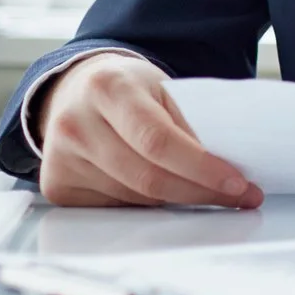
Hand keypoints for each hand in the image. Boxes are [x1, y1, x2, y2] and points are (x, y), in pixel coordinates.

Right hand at [36, 52, 262, 208]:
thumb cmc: (131, 89)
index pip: (159, 140)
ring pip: (135, 198)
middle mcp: (75, 123)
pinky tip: (161, 189)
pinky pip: (115, 207)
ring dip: (178, 199)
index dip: (201, 167)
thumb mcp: (164, 87)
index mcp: (108, 88)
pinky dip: (147, 203)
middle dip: (200, 192)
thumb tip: (231, 167)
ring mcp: (59, 157)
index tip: (238, 183)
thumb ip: (193, 121)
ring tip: (205, 190)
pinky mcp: (56, 185)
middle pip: (148, 177)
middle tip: (239, 197)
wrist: (76, 89)